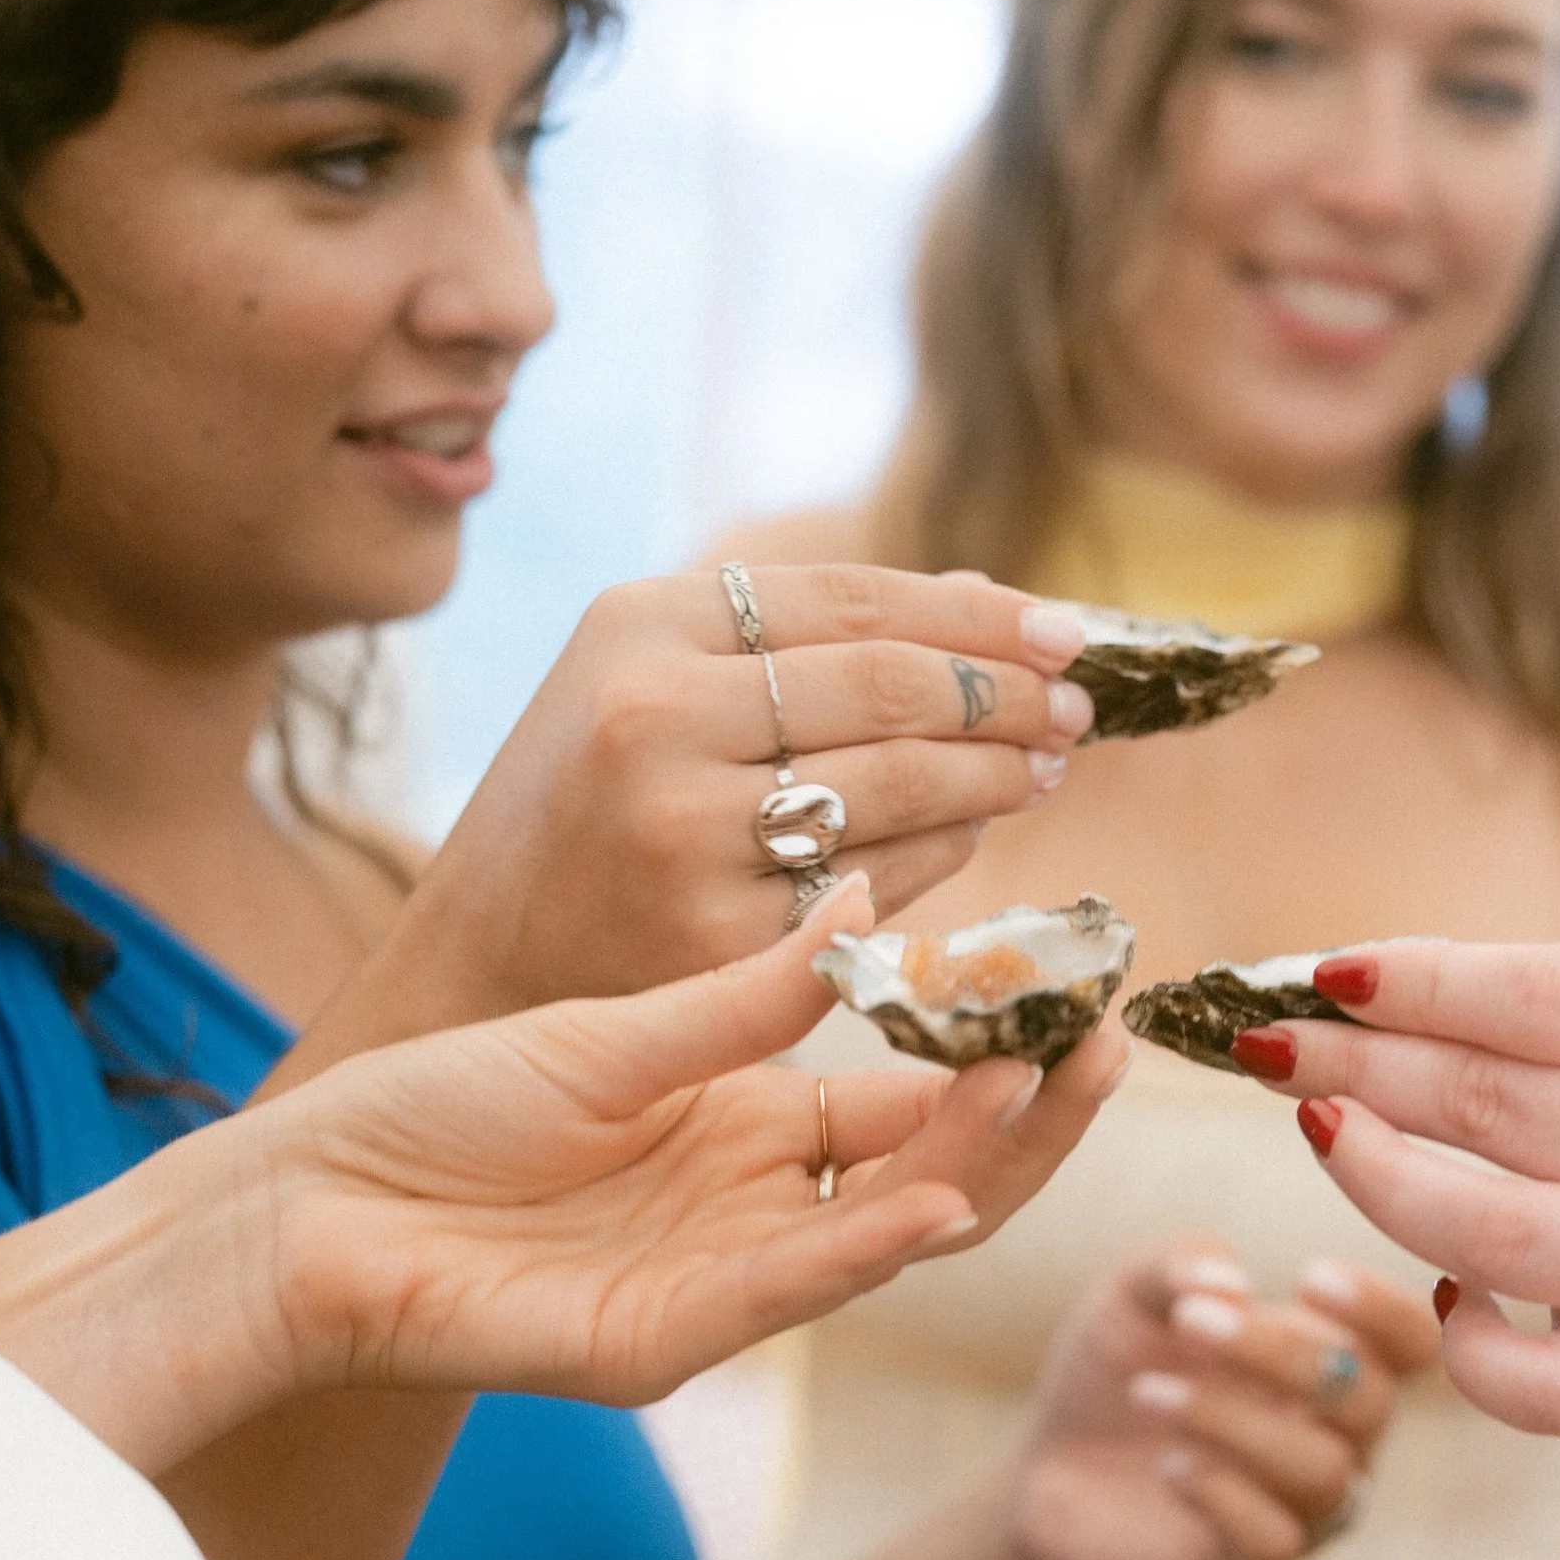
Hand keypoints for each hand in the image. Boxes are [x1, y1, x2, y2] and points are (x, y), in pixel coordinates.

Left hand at [264, 901, 1126, 1409]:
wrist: (304, 1210)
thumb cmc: (433, 1114)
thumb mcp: (611, 1038)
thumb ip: (745, 998)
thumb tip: (868, 914)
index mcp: (744, 1131)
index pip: (911, 1099)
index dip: (993, 1049)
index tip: (1069, 986)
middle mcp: (754, 1212)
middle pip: (935, 1175)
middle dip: (1026, 1115)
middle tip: (1101, 1042)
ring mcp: (720, 1285)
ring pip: (887, 1236)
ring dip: (975, 1168)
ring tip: (1043, 1090)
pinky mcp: (665, 1342)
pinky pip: (792, 1290)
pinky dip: (867, 1247)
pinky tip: (935, 1201)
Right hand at [343, 563, 1095, 1040]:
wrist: (483, 959)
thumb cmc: (587, 811)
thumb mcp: (652, 683)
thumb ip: (803, 639)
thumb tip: (988, 601)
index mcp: (642, 624)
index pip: (853, 600)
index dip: (976, 617)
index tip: (1066, 632)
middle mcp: (657, 714)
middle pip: (888, 687)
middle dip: (1004, 696)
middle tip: (1076, 709)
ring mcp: (685, 828)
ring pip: (895, 786)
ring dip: (993, 774)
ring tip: (1044, 765)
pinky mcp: (715, 931)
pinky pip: (873, 882)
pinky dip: (941, 855)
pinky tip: (976, 834)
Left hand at [1008, 1243, 1437, 1559]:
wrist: (1047, 1477)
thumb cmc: (1116, 1374)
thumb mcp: (1133, 1296)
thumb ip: (1182, 1265)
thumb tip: (1233, 1283)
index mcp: (1331, 1369)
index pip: (1411, 1344)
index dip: (1384, 1310)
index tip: (1308, 1276)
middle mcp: (1339, 1445)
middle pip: (1367, 1400)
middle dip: (1279, 1351)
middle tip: (1188, 1321)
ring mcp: (1303, 1518)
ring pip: (1322, 1472)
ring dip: (1231, 1420)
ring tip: (1145, 1392)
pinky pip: (1275, 1543)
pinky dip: (1220, 1494)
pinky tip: (1165, 1466)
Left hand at [1254, 943, 1559, 1478]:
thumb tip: (1413, 993)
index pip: (1540, 999)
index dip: (1419, 980)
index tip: (1323, 971)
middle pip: (1490, 1101)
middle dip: (1354, 1066)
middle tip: (1263, 1042)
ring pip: (1489, 1231)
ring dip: (1380, 1180)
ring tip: (1317, 1134)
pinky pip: (1539, 1383)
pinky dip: (1472, 1344)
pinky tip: (1444, 1301)